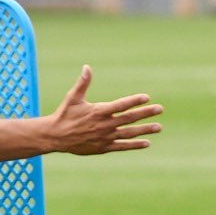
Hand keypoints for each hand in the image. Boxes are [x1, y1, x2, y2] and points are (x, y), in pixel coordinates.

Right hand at [48, 65, 163, 154]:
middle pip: (129, 118)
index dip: (134, 101)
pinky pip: (123, 146)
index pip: (120, 105)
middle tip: (160, 109)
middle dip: (146, 113)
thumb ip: (83, 83)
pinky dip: (135, 145)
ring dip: (145, 130)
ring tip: (158, 127)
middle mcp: (104, 125)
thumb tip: (87, 67)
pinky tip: (146, 143)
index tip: (147, 97)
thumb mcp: (73, 98)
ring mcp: (105, 137)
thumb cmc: (64, 115)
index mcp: (98, 111)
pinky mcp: (104, 147)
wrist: (55, 137)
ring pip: (129, 133)